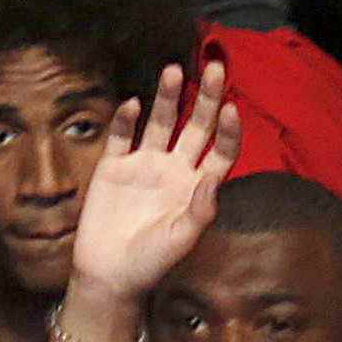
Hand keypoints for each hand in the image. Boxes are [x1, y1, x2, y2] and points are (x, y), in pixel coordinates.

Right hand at [68, 62, 239, 307]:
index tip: (232, 108)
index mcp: (196, 188)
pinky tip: (134, 105)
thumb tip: (213, 177)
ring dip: (168, 97)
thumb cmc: (152, 263)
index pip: (220, 152)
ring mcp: (143, 165)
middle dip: (206, 98)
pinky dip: (125, 119)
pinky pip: (121, 136)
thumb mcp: (182, 239)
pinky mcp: (113, 166)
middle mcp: (174, 170)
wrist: (109, 273)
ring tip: (174, 70)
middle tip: (216, 67)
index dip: (228, 131)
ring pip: (160, 123)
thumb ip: (199, 209)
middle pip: (195, 126)